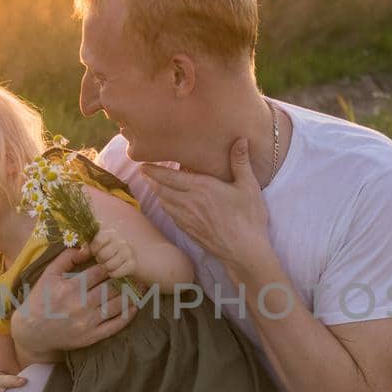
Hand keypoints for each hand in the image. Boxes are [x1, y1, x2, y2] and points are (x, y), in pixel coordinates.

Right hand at [9, 245, 135, 360]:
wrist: (31, 332)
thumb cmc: (41, 300)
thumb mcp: (48, 274)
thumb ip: (67, 258)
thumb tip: (87, 247)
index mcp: (71, 288)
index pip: (100, 272)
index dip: (111, 265)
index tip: (117, 261)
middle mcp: (81, 305)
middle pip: (111, 288)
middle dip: (123, 279)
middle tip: (133, 273)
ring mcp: (87, 322)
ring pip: (116, 306)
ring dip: (129, 295)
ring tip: (137, 287)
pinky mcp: (91, 337)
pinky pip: (115, 326)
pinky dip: (127, 316)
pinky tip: (133, 307)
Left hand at [89, 226, 136, 278]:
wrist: (130, 258)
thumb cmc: (110, 251)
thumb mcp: (100, 244)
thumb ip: (89, 245)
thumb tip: (82, 250)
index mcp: (111, 234)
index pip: (98, 241)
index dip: (94, 249)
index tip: (95, 252)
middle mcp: (121, 241)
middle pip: (102, 255)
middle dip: (100, 260)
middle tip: (102, 260)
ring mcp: (128, 252)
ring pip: (109, 265)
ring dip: (106, 268)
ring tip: (108, 265)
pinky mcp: (133, 264)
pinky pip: (116, 273)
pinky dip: (113, 274)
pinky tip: (115, 271)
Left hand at [141, 139, 269, 271]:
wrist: (244, 252)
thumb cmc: (248, 218)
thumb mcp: (248, 186)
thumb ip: (240, 162)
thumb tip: (241, 140)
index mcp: (201, 188)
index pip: (169, 176)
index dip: (153, 170)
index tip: (143, 164)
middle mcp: (189, 202)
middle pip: (161, 189)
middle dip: (152, 179)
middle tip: (145, 171)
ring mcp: (187, 219)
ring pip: (164, 203)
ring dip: (158, 193)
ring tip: (155, 185)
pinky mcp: (189, 231)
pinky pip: (171, 216)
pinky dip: (166, 207)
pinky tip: (170, 204)